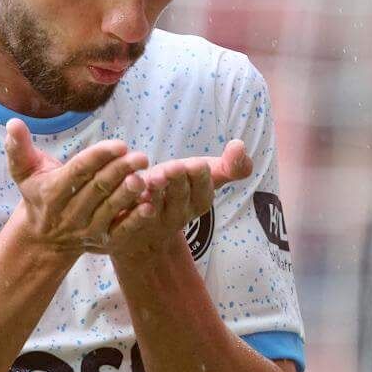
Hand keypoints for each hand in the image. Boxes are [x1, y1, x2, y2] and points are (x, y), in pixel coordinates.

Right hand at [4, 120, 151, 253]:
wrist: (44, 238)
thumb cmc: (39, 194)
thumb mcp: (25, 172)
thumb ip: (19, 148)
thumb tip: (13, 123)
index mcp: (52, 192)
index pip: (78, 171)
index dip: (99, 157)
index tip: (119, 144)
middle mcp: (70, 213)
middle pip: (98, 189)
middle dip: (119, 171)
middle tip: (140, 157)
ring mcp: (86, 229)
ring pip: (110, 209)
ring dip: (128, 194)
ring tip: (145, 177)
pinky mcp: (101, 241)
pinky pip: (121, 231)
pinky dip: (135, 220)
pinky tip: (149, 205)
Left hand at [104, 140, 252, 258]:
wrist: (146, 226)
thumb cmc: (178, 189)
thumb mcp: (205, 175)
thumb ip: (229, 165)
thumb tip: (240, 145)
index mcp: (199, 201)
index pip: (204, 190)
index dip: (200, 177)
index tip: (197, 164)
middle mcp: (179, 214)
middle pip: (180, 197)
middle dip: (177, 181)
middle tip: (174, 168)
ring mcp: (154, 222)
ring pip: (156, 206)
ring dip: (155, 192)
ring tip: (152, 179)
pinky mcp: (131, 225)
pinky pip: (132, 218)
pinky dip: (133, 206)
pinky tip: (132, 193)